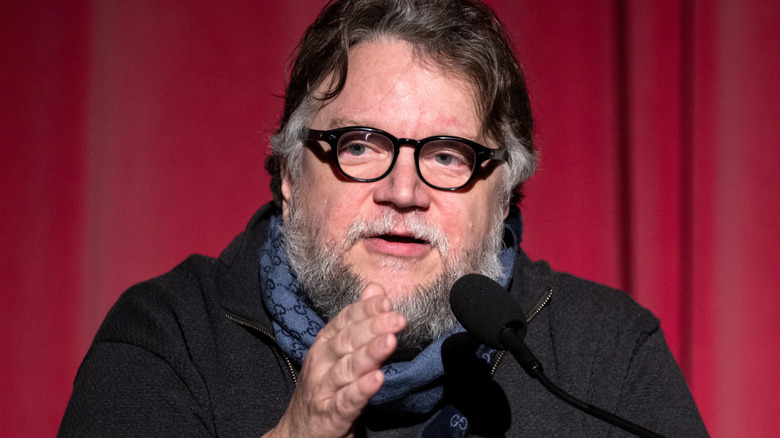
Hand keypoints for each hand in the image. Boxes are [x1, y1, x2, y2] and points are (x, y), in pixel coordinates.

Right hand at [264, 284, 405, 437]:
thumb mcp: (338, 351)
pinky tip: (378, 379)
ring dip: (369, 354)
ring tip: (390, 342)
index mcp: (324, 345)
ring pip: (347, 369)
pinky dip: (362, 389)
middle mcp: (321, 363)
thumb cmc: (325, 388)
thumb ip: (358, 321)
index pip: (345, 321)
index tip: (386, 301)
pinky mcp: (329, 415)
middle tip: (396, 319)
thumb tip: (375, 289)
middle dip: (373, 328)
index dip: (365, 310)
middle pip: (347, 342)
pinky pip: (346, 400)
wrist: (298, 432)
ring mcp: (323, 389)